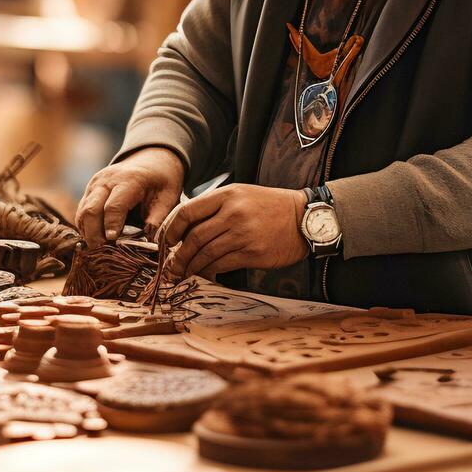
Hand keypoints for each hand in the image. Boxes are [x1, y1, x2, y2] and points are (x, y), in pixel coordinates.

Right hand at [76, 146, 183, 246]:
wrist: (150, 161)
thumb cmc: (161, 181)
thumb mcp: (169, 197)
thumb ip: (159, 218)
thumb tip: (149, 239)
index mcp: (129, 180)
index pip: (114, 206)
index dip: (111, 226)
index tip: (112, 243)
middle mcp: (107, 180)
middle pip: (91, 209)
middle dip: (94, 234)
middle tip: (102, 252)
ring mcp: (95, 184)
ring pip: (83, 212)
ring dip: (88, 232)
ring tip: (99, 249)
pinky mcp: (89, 190)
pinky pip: (82, 211)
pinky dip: (86, 227)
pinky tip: (96, 239)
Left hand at [161, 184, 308, 280]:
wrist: (304, 218)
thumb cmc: (269, 207)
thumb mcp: (241, 195)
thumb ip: (214, 207)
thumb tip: (185, 229)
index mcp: (226, 195)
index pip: (187, 212)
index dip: (171, 229)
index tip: (167, 242)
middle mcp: (233, 213)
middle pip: (193, 238)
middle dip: (178, 256)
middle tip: (171, 268)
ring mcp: (243, 233)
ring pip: (205, 254)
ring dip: (190, 268)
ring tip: (183, 275)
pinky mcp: (252, 253)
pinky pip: (221, 265)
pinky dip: (208, 273)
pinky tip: (204, 276)